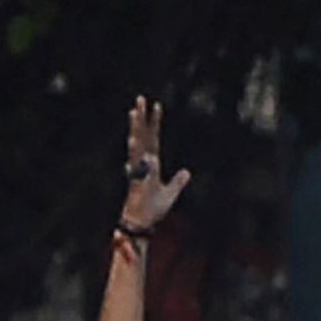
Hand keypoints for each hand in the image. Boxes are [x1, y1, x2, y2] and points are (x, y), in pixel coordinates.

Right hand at [119, 95, 190, 237]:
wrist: (144, 222)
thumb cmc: (154, 209)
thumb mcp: (171, 192)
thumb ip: (178, 181)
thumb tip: (187, 172)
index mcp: (152, 163)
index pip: (153, 138)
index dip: (155, 122)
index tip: (157, 106)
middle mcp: (144, 162)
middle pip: (143, 135)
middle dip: (142, 117)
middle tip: (140, 98)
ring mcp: (139, 169)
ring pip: (137, 143)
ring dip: (136, 128)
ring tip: (134, 112)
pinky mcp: (136, 179)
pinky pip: (136, 162)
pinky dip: (136, 152)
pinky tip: (135, 140)